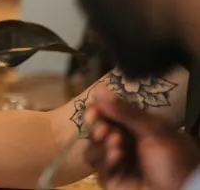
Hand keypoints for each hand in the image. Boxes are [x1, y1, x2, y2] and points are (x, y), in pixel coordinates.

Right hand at [85, 90, 199, 189]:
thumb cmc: (174, 160)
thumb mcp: (155, 131)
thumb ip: (125, 111)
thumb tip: (98, 88)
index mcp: (141, 130)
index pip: (113, 114)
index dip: (101, 110)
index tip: (94, 107)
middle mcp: (127, 145)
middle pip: (99, 129)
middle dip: (99, 126)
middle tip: (103, 128)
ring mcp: (118, 163)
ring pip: (94, 147)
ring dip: (101, 143)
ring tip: (115, 143)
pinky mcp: (111, 179)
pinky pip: (98, 165)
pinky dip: (104, 159)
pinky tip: (117, 157)